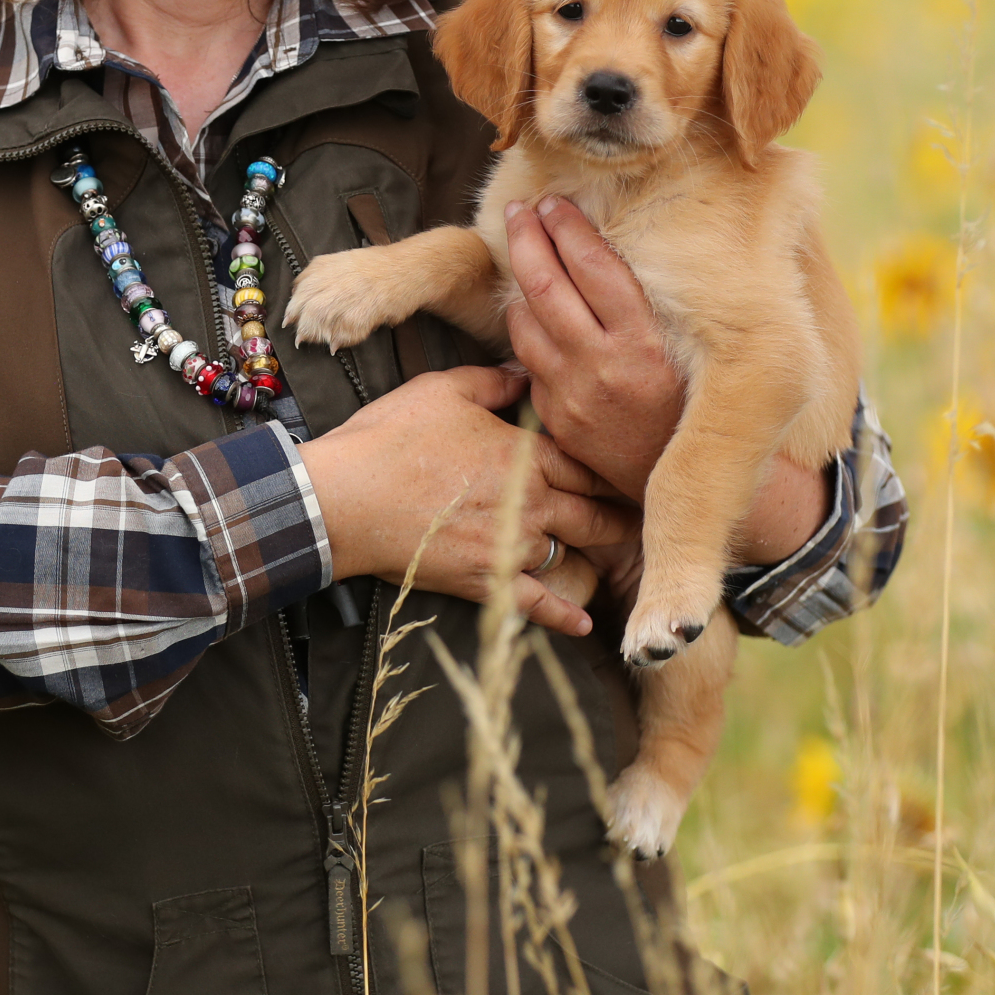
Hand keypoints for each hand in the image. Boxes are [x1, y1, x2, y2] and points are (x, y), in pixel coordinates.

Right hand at [299, 365, 634, 638]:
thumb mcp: (445, 389)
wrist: (347, 497)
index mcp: (526, 453)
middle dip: (623, 515)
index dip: (616, 467)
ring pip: (573, 553)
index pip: (588, 462)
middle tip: (647, 519)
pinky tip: (585, 623)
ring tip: (623, 560)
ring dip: (600, 558)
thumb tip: (528, 371)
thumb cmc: (392, 436)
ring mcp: (512, 545)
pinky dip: (565, 616)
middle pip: (594, 511)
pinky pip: (537, 603)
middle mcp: (532, 502)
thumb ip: (496, 381)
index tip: (638, 470)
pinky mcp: (488, 581)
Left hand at [503, 197, 684, 501]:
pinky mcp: (554, 418)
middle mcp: (603, 367)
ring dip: (517, 280)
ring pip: (525, 322)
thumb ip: (646, 307)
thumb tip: (605, 249)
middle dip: (527, 238)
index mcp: (645, 344)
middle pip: (547, 286)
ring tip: (519, 248)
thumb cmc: (692, 405)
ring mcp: (571, 395)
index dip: (570, 227)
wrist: (680, 481)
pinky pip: (527, 362)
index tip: (556, 202)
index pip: (595, 268)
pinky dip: (524, 329)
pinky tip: (526, 308)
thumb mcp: (686, 351)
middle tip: (520, 209)